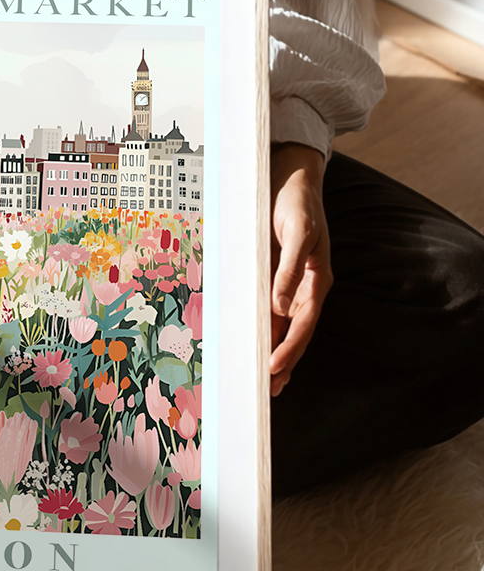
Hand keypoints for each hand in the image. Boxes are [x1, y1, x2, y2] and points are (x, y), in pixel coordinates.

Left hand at [269, 143, 332, 396]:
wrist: (290, 178)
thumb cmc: (298, 202)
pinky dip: (262, 331)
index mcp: (317, 280)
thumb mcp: (297, 231)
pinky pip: (268, 311)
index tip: (274, 368)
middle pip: (294, 333)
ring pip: (281, 326)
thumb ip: (290, 267)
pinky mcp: (273, 276)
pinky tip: (253, 346)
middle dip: (283, 362)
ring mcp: (289, 284)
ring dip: (273, 352)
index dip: (290, 347)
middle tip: (267, 392)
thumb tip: (280, 306)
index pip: (303, 323)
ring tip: (264, 383)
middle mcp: (304, 287)